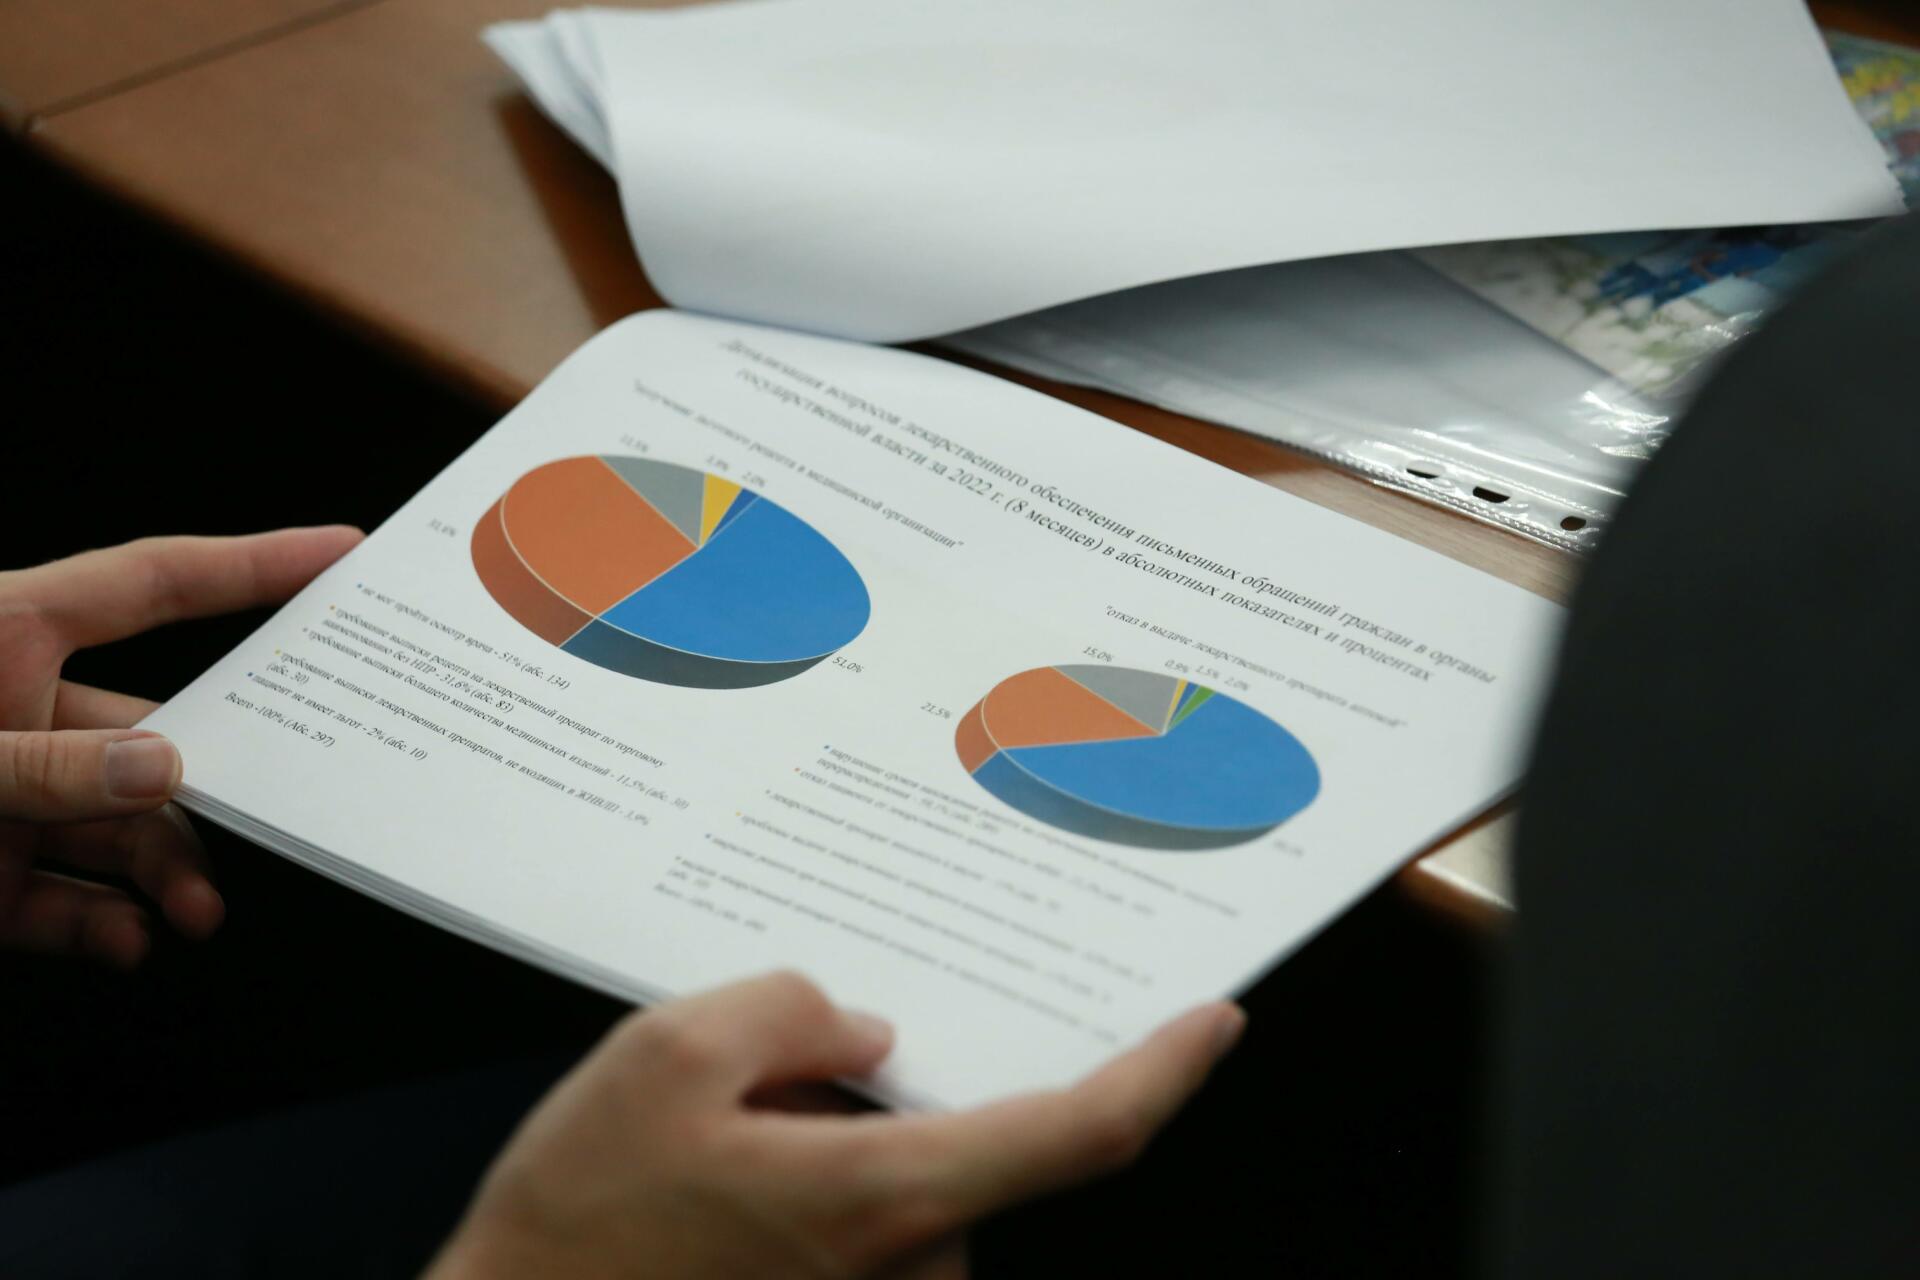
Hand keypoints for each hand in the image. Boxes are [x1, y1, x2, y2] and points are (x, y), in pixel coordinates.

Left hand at [0, 528, 362, 966]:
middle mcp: (18, 716)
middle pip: (156, 732)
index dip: (250, 565)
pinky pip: (70, 904)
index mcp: (3, 637)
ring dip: (171, 873)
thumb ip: (44, 767)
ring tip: (196, 913)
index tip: (340, 557)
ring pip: (122, 829)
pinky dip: (108, 926)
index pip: (151, 584)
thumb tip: (162, 771)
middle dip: (223, 782)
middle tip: (291, 804)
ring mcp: (9, 802)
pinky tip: (132, 940)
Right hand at [429, 971, 1244, 1279]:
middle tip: (783, 1055)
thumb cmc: (576, 1229)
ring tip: (717, 1123)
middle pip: (962, 1142)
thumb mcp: (664, 1059)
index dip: (1164, 1072)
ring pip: (904, 1183)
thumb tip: (862, 1029)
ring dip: (840, 1134)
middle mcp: (906, 1271)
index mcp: (886, 1200)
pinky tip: (722, 1167)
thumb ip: (789, 1009)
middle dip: (890, 1083)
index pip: (1083, 1132)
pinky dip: (822, 1180)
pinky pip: (869, 1227)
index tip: (1215, 1021)